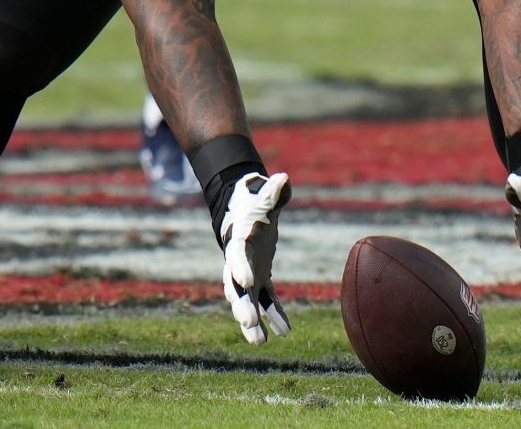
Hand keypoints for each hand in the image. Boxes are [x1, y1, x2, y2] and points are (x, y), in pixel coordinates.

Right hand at [219, 171, 292, 343]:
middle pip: (235, 288)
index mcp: (238, 241)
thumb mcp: (263, 195)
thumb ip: (274, 191)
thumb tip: (284, 179)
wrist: (243, 208)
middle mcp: (238, 262)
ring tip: (260, 342)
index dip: (240, 268)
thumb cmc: (252, 201)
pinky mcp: (259, 277)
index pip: (236, 257)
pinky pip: (266, 299)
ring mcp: (247, 272)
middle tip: (250, 322)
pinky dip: (275, 314)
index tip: (249, 280)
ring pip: (247, 300)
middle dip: (241, 305)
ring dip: (252, 321)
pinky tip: (285, 331)